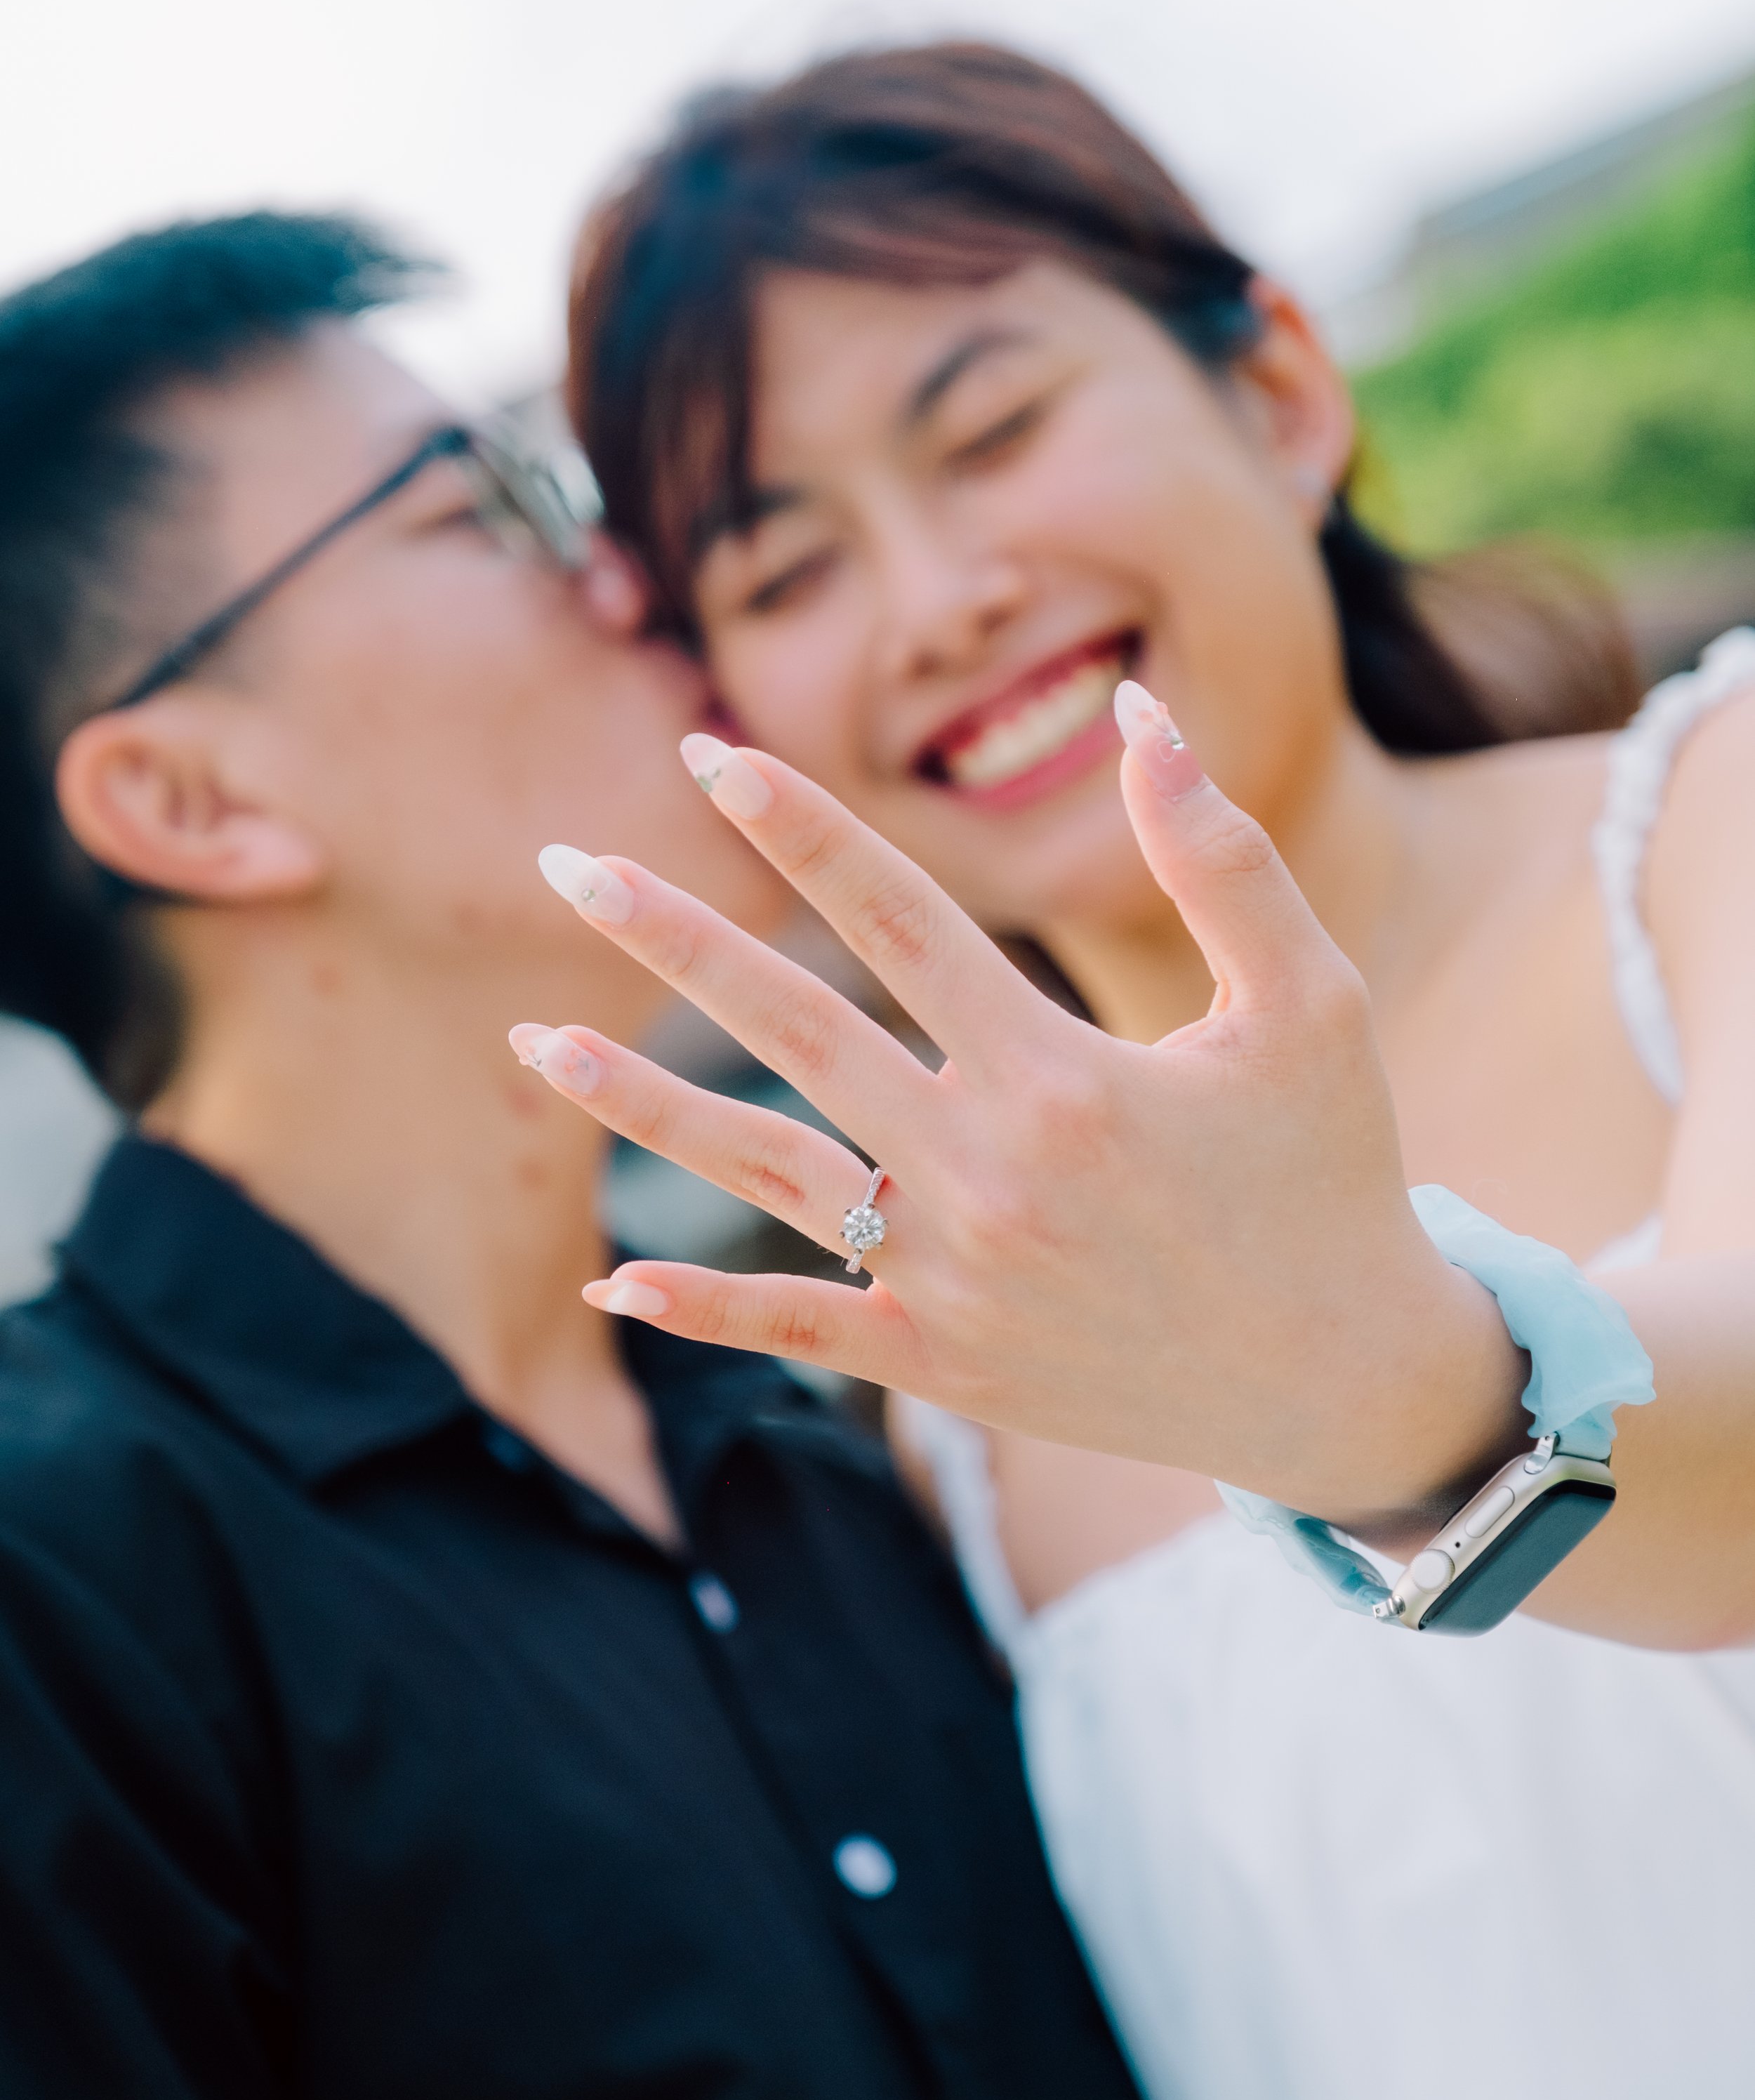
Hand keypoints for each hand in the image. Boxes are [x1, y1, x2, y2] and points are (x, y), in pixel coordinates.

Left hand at [512, 689, 1522, 1528]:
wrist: (1347, 1383)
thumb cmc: (1331, 1176)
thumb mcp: (1310, 1003)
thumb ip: (1221, 859)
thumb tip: (1140, 716)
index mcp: (1063, 1073)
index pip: (898, 919)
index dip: (797, 828)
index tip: (706, 756)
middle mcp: (985, 1174)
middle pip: (795, 1027)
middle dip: (671, 939)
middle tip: (564, 868)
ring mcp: (952, 1279)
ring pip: (764, 1172)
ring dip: (642, 1105)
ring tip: (533, 1044)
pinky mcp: (946, 1366)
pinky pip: (802, 1326)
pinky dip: (704, 1309)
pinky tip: (609, 1276)